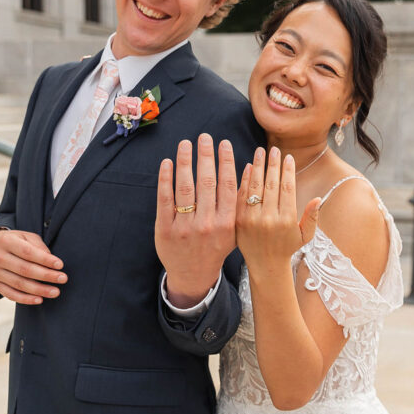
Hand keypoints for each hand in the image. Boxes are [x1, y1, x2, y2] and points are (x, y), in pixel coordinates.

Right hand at [0, 229, 66, 304]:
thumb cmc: (16, 242)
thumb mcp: (26, 236)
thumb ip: (38, 246)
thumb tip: (51, 260)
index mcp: (6, 241)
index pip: (28, 252)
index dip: (45, 259)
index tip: (60, 265)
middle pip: (25, 269)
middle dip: (46, 275)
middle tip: (63, 279)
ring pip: (19, 284)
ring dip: (39, 290)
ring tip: (55, 292)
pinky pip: (11, 294)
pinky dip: (26, 299)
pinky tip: (40, 300)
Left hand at [155, 134, 238, 306]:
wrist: (194, 275)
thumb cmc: (217, 248)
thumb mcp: (235, 229)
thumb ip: (241, 202)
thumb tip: (248, 168)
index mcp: (227, 223)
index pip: (227, 185)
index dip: (225, 161)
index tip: (223, 143)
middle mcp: (207, 224)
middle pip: (206, 183)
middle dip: (205, 156)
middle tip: (204, 137)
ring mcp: (185, 227)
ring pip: (185, 188)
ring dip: (185, 162)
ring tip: (185, 144)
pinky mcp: (165, 230)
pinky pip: (165, 200)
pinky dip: (165, 180)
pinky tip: (167, 163)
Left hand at [236, 147, 319, 273]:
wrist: (265, 266)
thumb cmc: (287, 248)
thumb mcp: (305, 236)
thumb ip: (312, 217)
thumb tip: (318, 198)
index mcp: (286, 220)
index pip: (287, 188)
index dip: (288, 171)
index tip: (288, 157)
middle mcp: (269, 219)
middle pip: (271, 184)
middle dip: (273, 164)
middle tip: (275, 149)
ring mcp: (251, 219)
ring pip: (255, 187)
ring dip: (258, 167)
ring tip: (261, 152)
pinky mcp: (238, 220)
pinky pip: (242, 196)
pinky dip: (245, 180)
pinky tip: (249, 167)